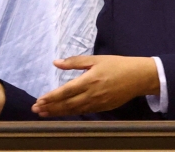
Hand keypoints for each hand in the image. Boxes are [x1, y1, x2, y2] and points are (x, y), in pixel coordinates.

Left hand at [33, 55, 158, 116]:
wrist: (139, 77)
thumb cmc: (116, 65)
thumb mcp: (95, 59)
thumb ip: (74, 62)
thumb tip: (56, 62)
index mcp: (89, 80)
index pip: (66, 91)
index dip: (51, 97)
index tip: (39, 100)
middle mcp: (92, 94)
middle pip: (68, 104)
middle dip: (51, 107)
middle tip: (36, 110)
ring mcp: (98, 103)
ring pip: (75, 110)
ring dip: (59, 112)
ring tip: (45, 114)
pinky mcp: (104, 108)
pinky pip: (84, 111)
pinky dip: (72, 113)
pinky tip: (63, 113)